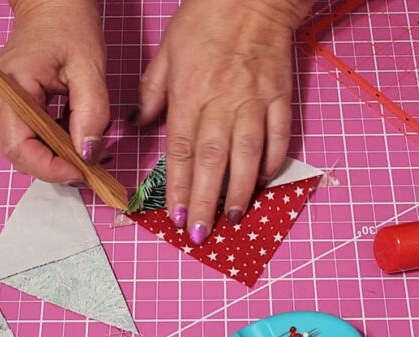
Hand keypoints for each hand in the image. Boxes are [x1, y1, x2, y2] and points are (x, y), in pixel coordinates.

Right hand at [0, 0, 108, 183]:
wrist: (53, 5)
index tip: (81, 170)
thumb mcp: (89, 68)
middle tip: (90, 164)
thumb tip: (88, 153)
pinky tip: (76, 133)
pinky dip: (55, 142)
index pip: (19, 147)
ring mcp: (4, 103)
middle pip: (20, 153)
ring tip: (87, 147)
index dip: (50, 167)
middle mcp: (0, 100)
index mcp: (12, 88)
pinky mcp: (14, 105)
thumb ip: (91, 113)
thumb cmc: (68, 26)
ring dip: (57, 156)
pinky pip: (31, 135)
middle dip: (56, 166)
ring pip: (26, 148)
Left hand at [132, 0, 314, 243]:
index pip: (181, 151)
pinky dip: (273, 162)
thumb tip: (137, 125)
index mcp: (190, 95)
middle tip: (200, 233)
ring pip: (248, 156)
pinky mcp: (281, 98)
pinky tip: (264, 182)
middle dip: (205, 202)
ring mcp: (255, 102)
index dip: (177, 188)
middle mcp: (223, 104)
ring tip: (233, 218)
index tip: (175, 216)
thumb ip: (152, 94)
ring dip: (240, 191)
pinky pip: (279, 137)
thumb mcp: (166, 53)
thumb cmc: (204, 20)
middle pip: (212, 162)